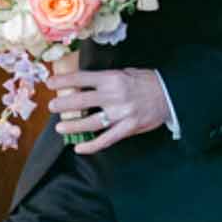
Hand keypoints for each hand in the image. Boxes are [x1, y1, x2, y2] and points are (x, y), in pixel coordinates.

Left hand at [48, 66, 168, 153]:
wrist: (170, 95)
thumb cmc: (146, 82)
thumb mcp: (126, 72)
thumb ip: (106, 78)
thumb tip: (83, 81)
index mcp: (112, 78)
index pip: (82, 78)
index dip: (64, 81)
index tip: (50, 82)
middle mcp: (115, 96)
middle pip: (82, 101)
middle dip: (64, 104)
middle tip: (52, 107)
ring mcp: (122, 114)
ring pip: (91, 122)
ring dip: (73, 126)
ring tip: (59, 127)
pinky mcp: (129, 128)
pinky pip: (107, 139)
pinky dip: (92, 146)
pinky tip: (79, 148)